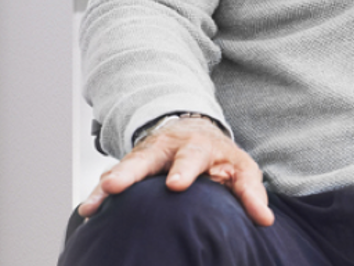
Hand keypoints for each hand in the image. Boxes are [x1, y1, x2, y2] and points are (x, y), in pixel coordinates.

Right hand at [76, 115, 273, 225]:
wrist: (192, 131)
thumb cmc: (220, 157)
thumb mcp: (241, 169)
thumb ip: (251, 193)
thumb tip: (266, 221)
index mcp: (196, 147)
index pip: (191, 158)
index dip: (184, 171)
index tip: (176, 185)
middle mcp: (165, 148)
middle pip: (145, 158)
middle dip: (130, 172)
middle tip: (114, 187)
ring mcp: (144, 157)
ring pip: (123, 168)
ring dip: (107, 185)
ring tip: (92, 204)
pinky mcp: (129, 167)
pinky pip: (111, 181)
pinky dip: (99, 193)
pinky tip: (88, 211)